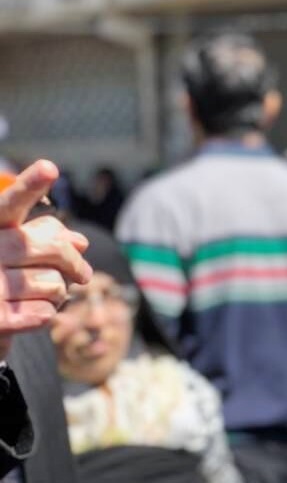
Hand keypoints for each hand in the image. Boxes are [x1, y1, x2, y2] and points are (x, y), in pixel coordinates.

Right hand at [0, 161, 91, 358]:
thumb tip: (80, 243)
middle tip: (82, 275)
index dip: (30, 186)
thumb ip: (50, 238)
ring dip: (59, 293)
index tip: (49, 168)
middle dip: (74, 264)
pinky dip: (47, 314)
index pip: (12, 203)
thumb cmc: (7, 278)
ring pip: (54, 285)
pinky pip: (44, 313)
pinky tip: (32, 313)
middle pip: (53, 249)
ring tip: (42, 295)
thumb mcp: (26, 252)